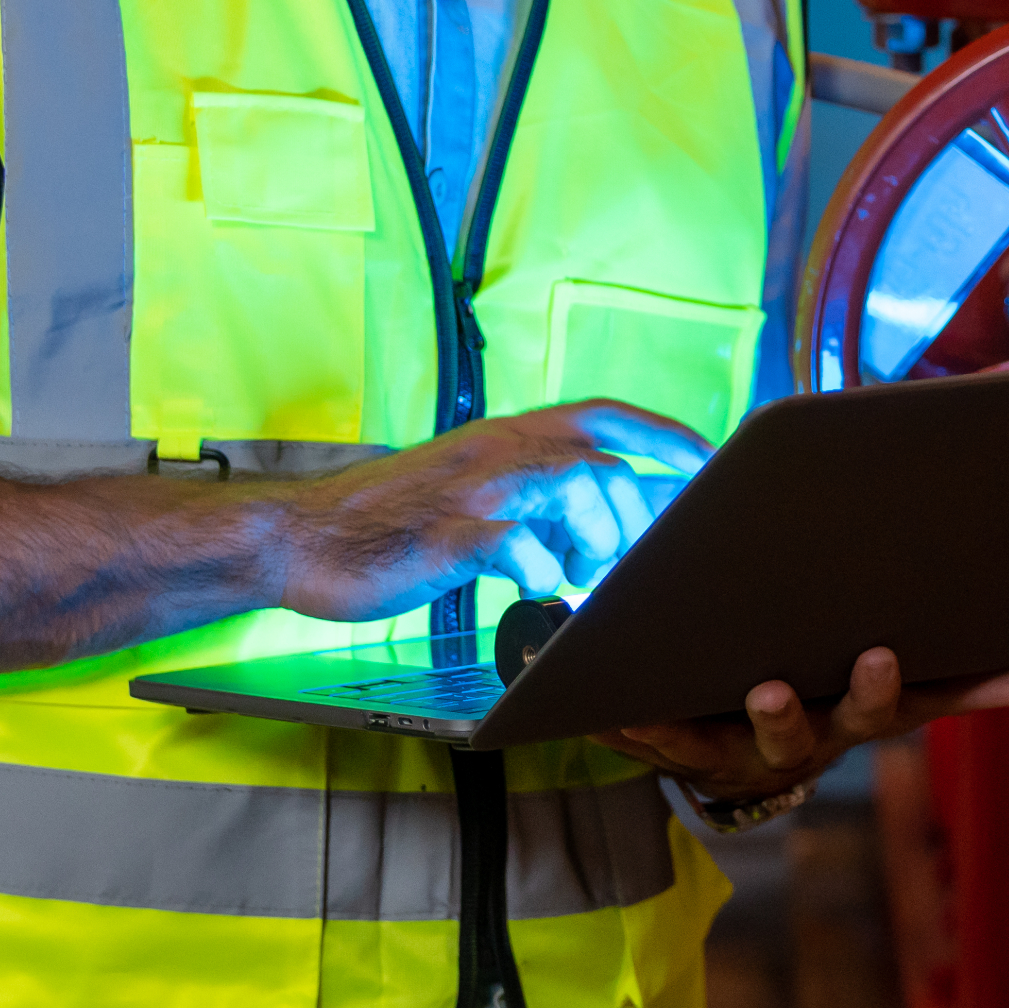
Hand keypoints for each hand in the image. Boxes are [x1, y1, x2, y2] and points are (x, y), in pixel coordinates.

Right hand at [274, 400, 707, 627]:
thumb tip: (601, 527)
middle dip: (637, 507)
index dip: (664, 434)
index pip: (604, 414)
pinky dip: (542, 572)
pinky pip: (514, 544)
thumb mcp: (471, 493)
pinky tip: (539, 593)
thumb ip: (533, 498)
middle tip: (636, 553)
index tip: (709, 462)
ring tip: (581, 575)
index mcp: (506, 437)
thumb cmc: (390, 524)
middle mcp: (497, 450)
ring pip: (573, 483)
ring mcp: (471, 489)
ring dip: (597, 536)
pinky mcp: (443, 534)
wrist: (299, 536)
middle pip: (603, 455)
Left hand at [596, 646, 1008, 807]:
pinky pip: (645, 742)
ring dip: (674, 730)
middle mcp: (793, 748)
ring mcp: (733, 755)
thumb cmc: (831, 704)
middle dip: (783, 714)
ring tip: (648, 700)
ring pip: (707, 746)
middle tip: (770, 689)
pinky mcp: (678, 752)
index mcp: (848, 723)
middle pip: (793, 735)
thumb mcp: (896, 700)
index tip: (878, 653)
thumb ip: (961, 690)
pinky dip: (619, 725)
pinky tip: (589, 699)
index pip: (878, 711)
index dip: (879, 688)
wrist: (748, 759)